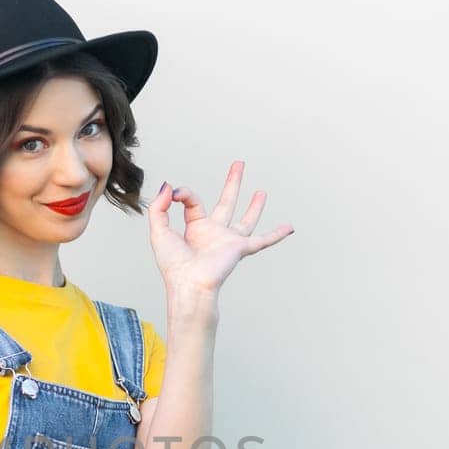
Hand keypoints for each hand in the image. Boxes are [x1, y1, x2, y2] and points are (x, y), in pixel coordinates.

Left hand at [146, 161, 293, 295]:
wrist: (188, 284)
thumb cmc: (173, 265)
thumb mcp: (159, 231)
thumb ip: (159, 208)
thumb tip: (169, 186)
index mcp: (195, 229)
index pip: (193, 202)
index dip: (185, 194)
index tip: (176, 194)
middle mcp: (214, 233)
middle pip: (226, 203)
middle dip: (233, 183)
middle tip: (239, 164)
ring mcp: (229, 241)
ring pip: (246, 220)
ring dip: (254, 207)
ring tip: (261, 192)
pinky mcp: (240, 248)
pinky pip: (262, 240)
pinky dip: (277, 234)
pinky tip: (289, 227)